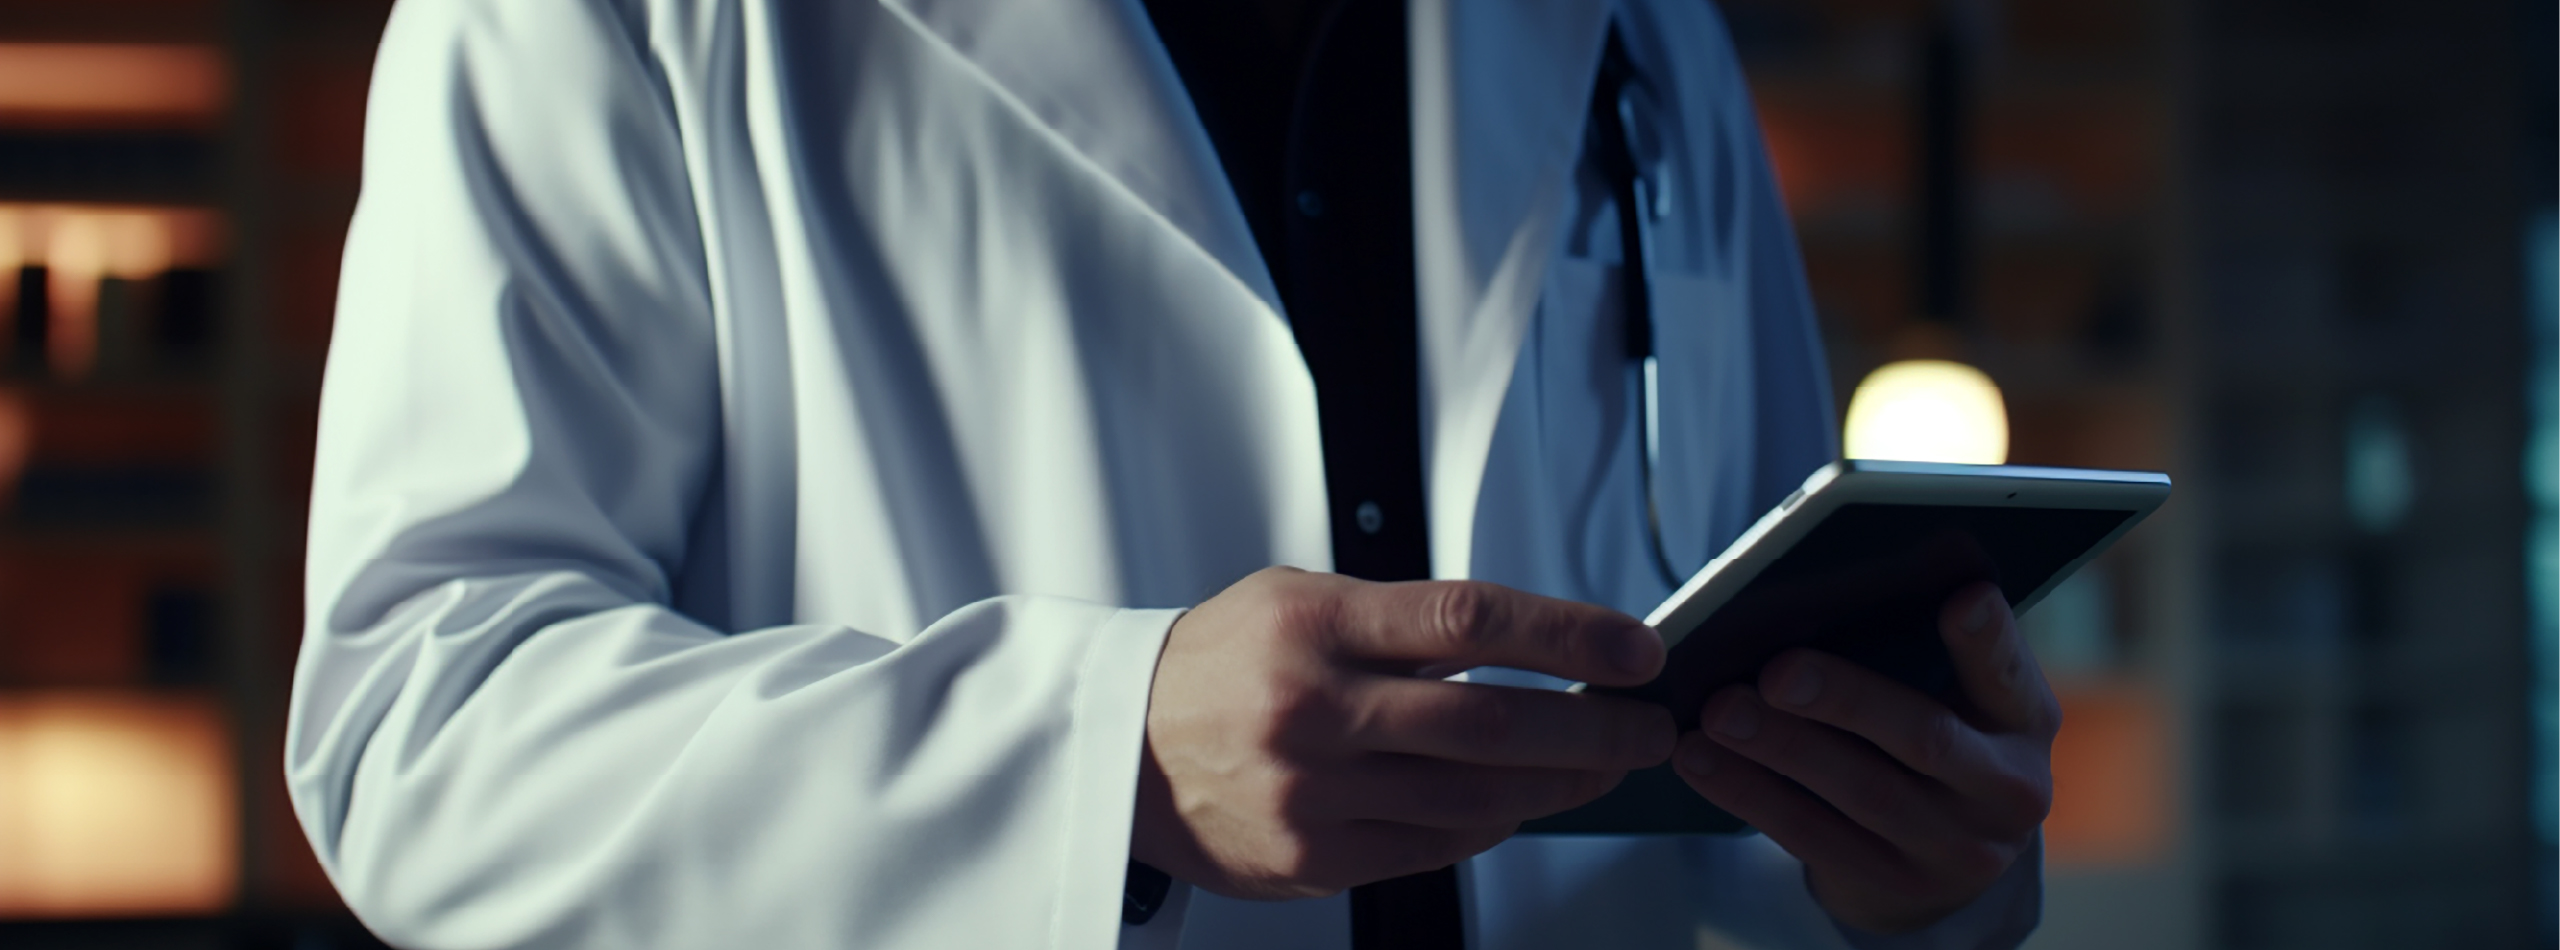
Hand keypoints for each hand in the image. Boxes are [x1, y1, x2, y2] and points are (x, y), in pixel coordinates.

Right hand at [1133, 566, 1676, 900]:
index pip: (1472, 621)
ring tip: (1604, 765)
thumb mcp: (1298, 602)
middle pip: (1493, 722)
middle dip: (1594, 728)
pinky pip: (1437, 846)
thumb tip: (1536, 647)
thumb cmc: (1221, 664)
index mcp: (1316, 625)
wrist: (1118, 750)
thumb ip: (1403, 622)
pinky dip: (1495, 824)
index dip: (1572, 635)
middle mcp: (1316, 709)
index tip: (1638, 650)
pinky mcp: (1314, 858)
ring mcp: (1314, 794)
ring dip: (1561, 784)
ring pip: (1477, 796)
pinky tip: (1523, 801)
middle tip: (1649, 726)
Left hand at [1671, 582, 2056, 933]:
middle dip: (1845, 699)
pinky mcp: (1892, 884)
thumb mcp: (1956, 700)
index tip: (1961, 599)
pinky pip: (1812, 836)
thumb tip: (1819, 595)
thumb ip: (1918, 652)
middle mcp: (2006, 789)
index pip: (2010, 673)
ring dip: (1781, 746)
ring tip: (1720, 710)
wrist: (1942, 862)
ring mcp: (1953, 847)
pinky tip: (1703, 759)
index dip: (1988, 640)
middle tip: (1775, 670)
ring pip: (1861, 791)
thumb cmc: (1936, 743)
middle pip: (1925, 736)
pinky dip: (1750, 793)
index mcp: (2023, 721)